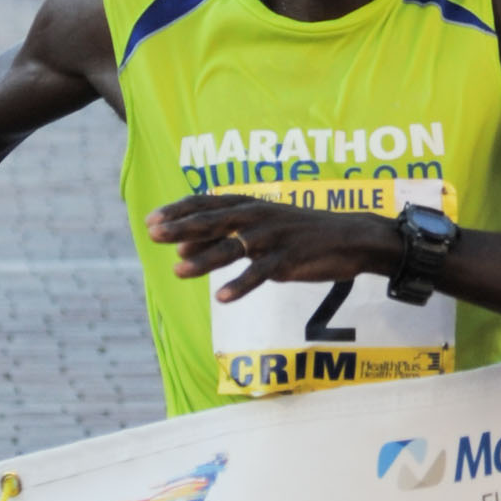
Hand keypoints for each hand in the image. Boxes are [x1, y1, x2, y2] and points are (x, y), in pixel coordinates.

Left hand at [145, 193, 389, 300]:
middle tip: (153, 234)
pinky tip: (221, 297)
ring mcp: (274, 237)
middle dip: (182, 227)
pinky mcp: (290, 258)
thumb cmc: (300, 233)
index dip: (179, 211)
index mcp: (251, 205)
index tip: (150, 220)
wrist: (350, 237)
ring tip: (177, 271)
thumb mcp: (260, 231)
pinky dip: (241, 284)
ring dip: (205, 259)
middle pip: (215, 220)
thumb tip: (180, 249)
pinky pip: (261, 272)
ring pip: (234, 247)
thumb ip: (222, 238)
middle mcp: (259, 216)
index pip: (208, 203)